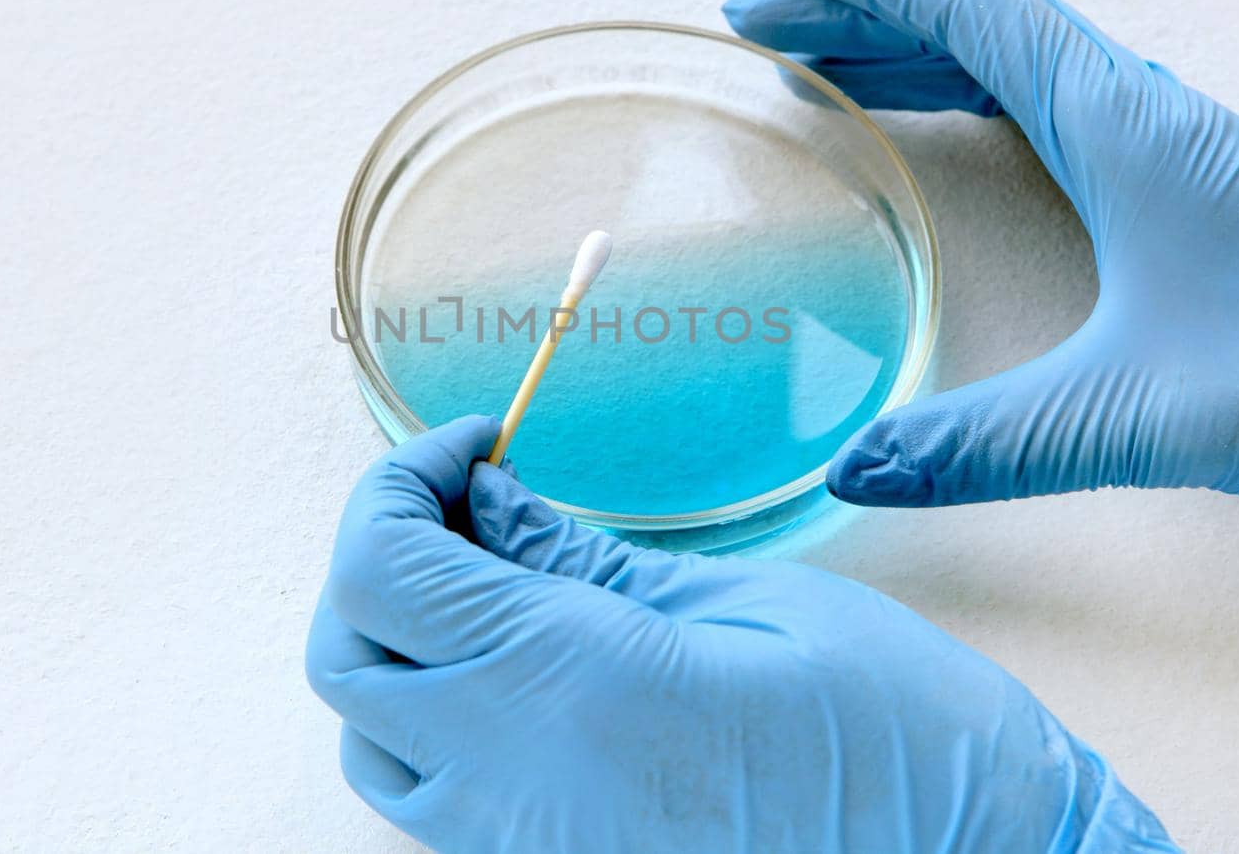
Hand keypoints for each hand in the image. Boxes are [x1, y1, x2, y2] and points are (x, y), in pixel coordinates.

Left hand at [306, 418, 1175, 852]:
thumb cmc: (896, 736)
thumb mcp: (746, 605)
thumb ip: (585, 560)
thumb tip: (487, 498)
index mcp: (567, 686)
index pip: (377, 567)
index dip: (399, 479)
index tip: (475, 439)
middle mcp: (512, 786)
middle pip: (343, 654)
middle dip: (377, 555)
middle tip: (468, 498)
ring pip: (370, 737)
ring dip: (396, 643)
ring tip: (492, 582)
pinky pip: (431, 800)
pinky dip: (437, 718)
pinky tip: (521, 669)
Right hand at [724, 0, 1238, 513]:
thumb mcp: (1135, 416)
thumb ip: (986, 442)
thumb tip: (853, 468)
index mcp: (1126, 126)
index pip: (975, 12)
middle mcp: (1144, 114)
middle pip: (980, 21)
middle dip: (863, 8)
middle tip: (762, 20)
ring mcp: (1166, 144)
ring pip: (1017, 57)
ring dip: (913, 46)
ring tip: (822, 65)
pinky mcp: (1181, 186)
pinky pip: (1050, 102)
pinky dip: (973, 90)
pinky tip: (944, 124)